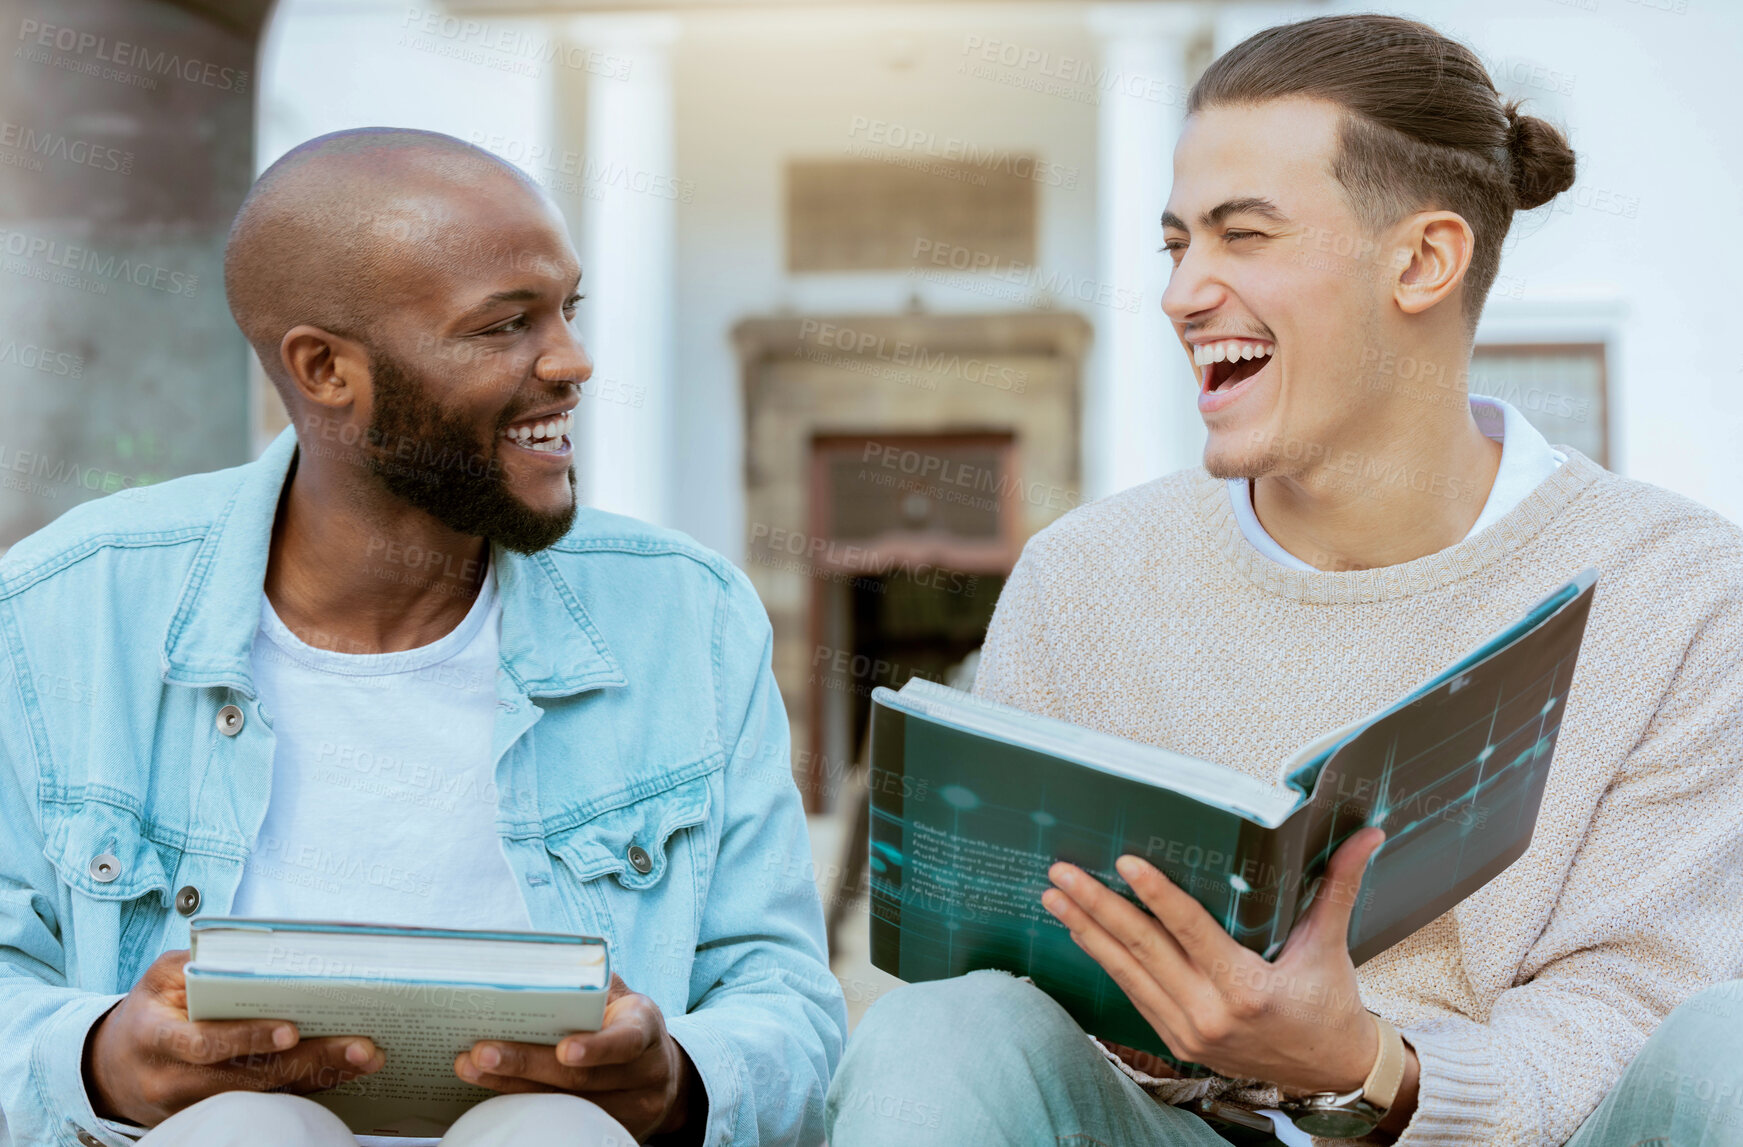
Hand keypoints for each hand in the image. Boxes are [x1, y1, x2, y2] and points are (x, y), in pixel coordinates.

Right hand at [86, 950, 384, 1125]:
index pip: (204, 1044)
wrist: (112, 1069)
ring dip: (321, 1076)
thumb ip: (201, 963)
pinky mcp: (214, 1117)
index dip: (248, 1038)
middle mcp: (173, 1081)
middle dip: (310, 1060)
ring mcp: (194, 1107)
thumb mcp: (160, 977)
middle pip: (248, 1077)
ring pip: (264, 1095)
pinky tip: (345, 1070)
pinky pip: (266, 1104)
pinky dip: (308, 1087)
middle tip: (361, 1046)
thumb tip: (259, 953)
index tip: (293, 1029)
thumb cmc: (149, 1010)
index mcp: (156, 1037)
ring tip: (366, 1057)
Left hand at [455, 973, 700, 1140]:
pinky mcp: (612, 1132)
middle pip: (583, 1080)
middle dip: (527, 1064)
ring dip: (513, 1088)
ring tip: (472, 1067)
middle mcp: (644, 1073)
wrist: (655, 1069)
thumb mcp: (617, 994)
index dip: (597, 1047)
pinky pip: (564, 1125)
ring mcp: (631, 1110)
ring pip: (567, 1107)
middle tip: (481, 1051)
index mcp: (646, 1027)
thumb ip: (588, 983)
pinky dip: (524, 1108)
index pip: (627, 1040)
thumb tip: (533, 970)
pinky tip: (492, 1093)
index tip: (564, 1049)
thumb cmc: (622, 1019)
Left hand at [1042, 828, 1385, 1093]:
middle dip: (1097, 907)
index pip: (1190, 932)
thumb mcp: (1332, 945)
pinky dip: (1105, 962)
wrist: (1331, 1074)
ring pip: (1126, 974)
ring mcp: (1187, 1031)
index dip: (1157, 895)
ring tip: (1055, 897)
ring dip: (1087, 932)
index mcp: (1246, 989)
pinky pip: (1132, 994)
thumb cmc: (1331, 1005)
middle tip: (1062, 873)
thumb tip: (1367, 835)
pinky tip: (1082, 932)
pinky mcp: (1176, 1041)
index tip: (1125, 863)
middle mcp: (1209, 1014)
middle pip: (1142, 950)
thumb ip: (1338, 886)